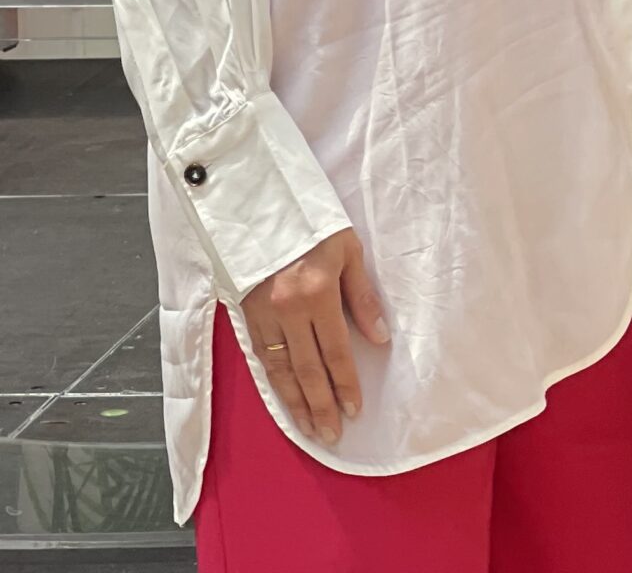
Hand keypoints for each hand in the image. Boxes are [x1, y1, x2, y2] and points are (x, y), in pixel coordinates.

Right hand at [241, 227, 390, 445]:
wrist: (256, 203)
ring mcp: (261, 315)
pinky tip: (283, 398)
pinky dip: (273, 382)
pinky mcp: (244, 314)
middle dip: (320, 405)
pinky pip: (261, 357)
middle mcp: (286, 310)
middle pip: (306, 370)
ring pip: (280, 370)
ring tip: (308, 429)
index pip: (334, 351)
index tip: (354, 410)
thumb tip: (380, 337)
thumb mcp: (348, 250)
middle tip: (331, 434)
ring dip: (295, 403)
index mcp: (316, 293)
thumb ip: (363, 297)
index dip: (345, 384)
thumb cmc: (311, 222)